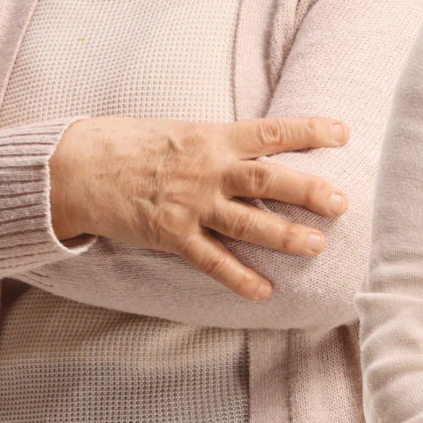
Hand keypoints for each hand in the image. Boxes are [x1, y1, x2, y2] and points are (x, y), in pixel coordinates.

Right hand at [48, 115, 350, 300]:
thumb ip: (223, 144)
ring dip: (284, 235)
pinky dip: (238, 277)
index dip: (308, 131)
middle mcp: (209, 170)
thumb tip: (264, 148)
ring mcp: (191, 204)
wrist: (79, 167)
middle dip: (307, 191)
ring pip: (247, 222)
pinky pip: (212, 260)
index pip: (271, 131)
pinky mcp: (172, 234)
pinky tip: (264, 291)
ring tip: (317, 246)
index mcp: (215, 138)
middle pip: (268, 179)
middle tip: (341, 203)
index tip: (343, 132)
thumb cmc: (134, 145)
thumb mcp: (185, 132)